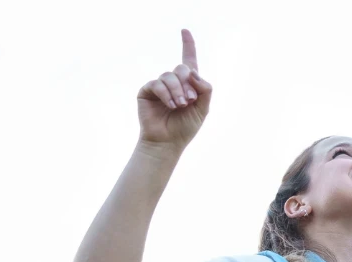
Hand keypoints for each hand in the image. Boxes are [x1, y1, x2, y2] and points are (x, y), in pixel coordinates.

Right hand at [137, 29, 212, 151]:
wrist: (168, 141)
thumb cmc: (185, 127)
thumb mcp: (203, 108)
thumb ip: (204, 90)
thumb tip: (194, 72)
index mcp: (188, 85)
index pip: (188, 61)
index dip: (187, 45)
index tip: (185, 31)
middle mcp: (173, 82)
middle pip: (182, 68)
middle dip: (188, 84)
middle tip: (189, 101)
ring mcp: (159, 85)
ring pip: (170, 76)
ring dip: (177, 91)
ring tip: (179, 106)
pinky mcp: (147, 91)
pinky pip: (157, 84)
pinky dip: (166, 94)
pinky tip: (170, 105)